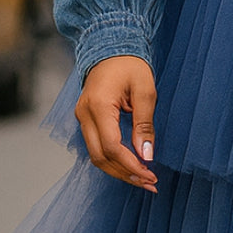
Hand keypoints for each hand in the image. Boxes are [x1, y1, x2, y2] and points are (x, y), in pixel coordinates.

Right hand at [75, 55, 157, 192]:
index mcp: (98, 106)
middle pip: (100, 157)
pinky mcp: (85, 120)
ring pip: (96, 156)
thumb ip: (144, 124)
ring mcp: (81, 117)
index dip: (131, 165)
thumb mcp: (145, 91)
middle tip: (150, 184)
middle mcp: (84, 114)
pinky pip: (96, 147)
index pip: (112, 147)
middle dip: (125, 174)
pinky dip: (113, 160)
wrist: (110, 48)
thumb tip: (146, 155)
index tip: (151, 175)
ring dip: (119, 170)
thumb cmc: (130, 65)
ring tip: (143, 179)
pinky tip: (131, 165)